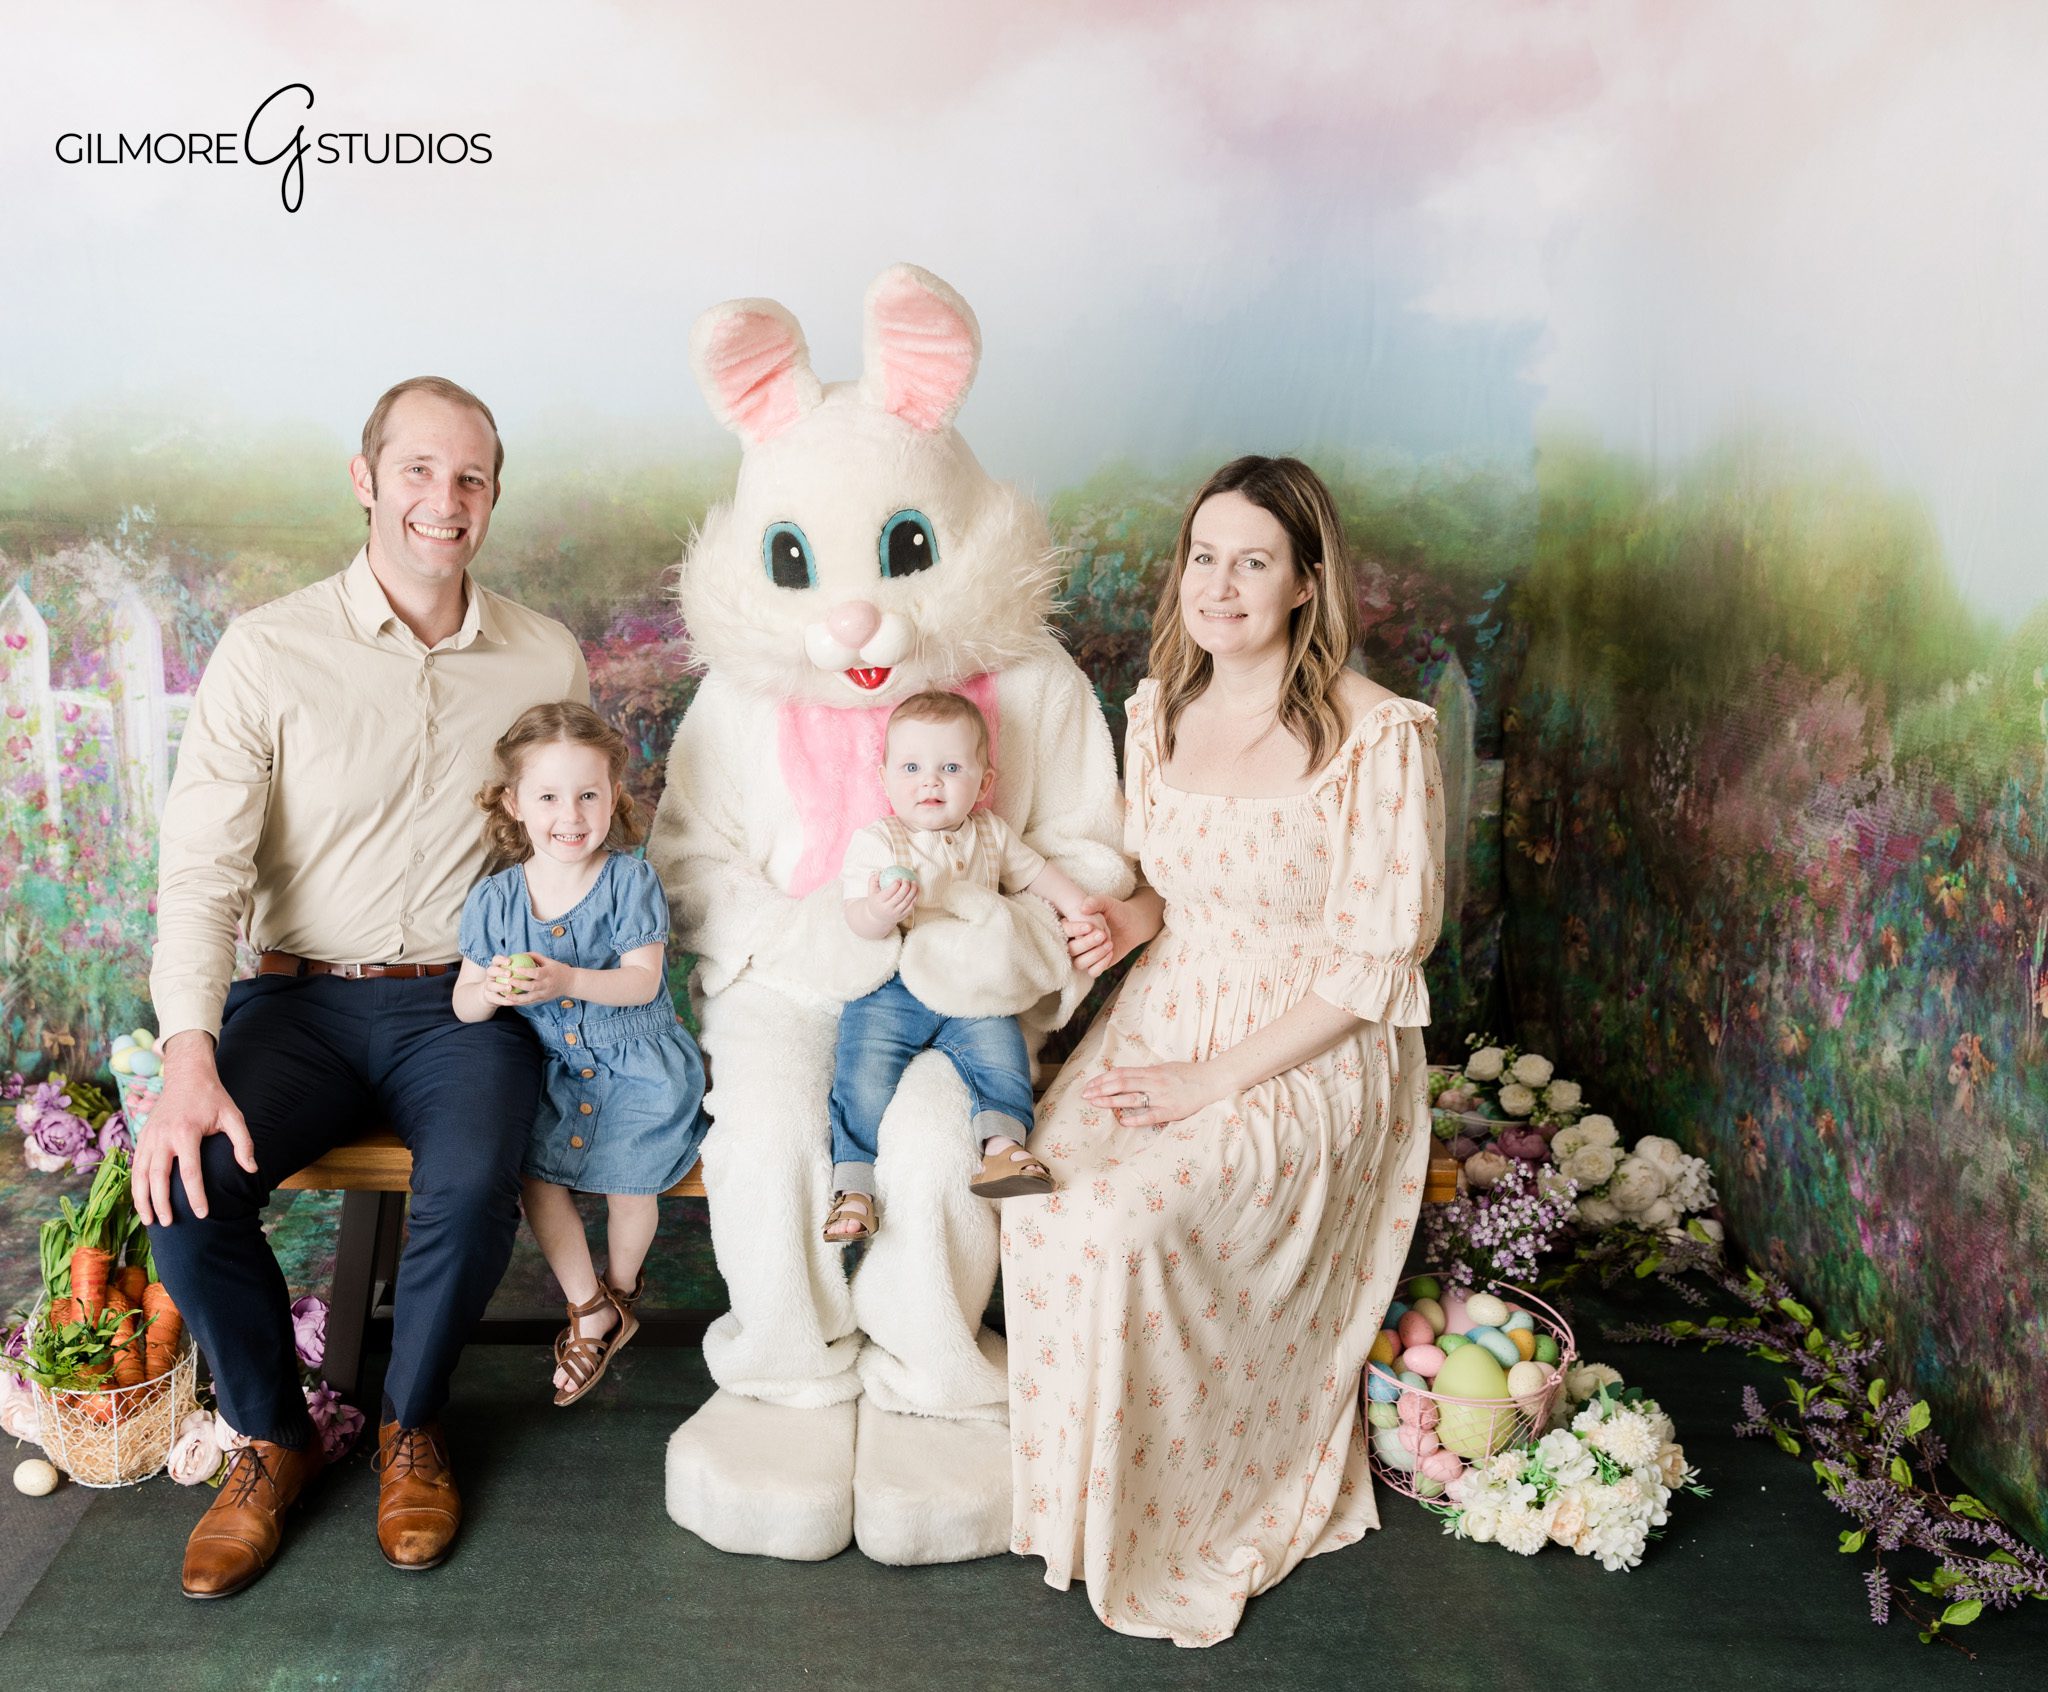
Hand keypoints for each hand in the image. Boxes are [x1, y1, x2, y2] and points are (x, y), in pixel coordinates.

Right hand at [131, 1032, 256, 1225]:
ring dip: (142, 1199)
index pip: (190, 1172)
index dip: (196, 1196)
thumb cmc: (213, 1098)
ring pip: (140, 1174)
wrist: (187, 1076)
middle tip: (170, 1224)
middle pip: (158, 1177)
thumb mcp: (234, 1116)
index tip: (202, 1214)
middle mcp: (163, 1136)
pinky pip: (135, 1166)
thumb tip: (251, 1169)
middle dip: (162, 1203)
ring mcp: (149, 1137)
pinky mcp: (142, 1137)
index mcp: (186, 1133)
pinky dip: (135, 1185)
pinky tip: (141, 1201)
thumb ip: (243, 1142)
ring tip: (149, 1221)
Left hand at [487, 952, 572, 1003]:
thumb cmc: (557, 969)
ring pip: (529, 998)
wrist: (570, 983)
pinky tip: (510, 1001)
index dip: (526, 971)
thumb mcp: (549, 961)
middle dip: (519, 984)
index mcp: (549, 973)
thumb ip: (535, 956)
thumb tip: (520, 953)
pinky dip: (519, 1002)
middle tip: (508, 981)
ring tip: (506, 995)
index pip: (537, 973)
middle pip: (532, 986)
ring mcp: (545, 994)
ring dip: (517, 998)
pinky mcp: (542, 1000)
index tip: (515, 968)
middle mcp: (547, 985)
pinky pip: (529, 1002)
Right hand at [862, 872, 917, 930]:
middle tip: (907, 879)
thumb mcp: (871, 891)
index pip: (889, 893)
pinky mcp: (903, 916)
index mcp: (880, 902)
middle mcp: (888, 909)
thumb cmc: (875, 901)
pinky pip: (911, 906)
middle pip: (899, 897)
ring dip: (913, 891)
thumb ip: (873, 880)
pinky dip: (915, 897)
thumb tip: (879, 871)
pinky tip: (917, 890)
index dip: (895, 885)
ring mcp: (896, 913)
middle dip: (905, 886)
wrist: (878, 918)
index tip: (899, 878)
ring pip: (907, 901)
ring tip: (914, 882)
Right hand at [1062, 908, 1111, 976]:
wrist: (1132, 924)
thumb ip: (1095, 902)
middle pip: (1070, 949)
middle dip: (1086, 943)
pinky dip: (1101, 965)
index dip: (1074, 929)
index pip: (1064, 930)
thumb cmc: (1115, 910)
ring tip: (1110, 944)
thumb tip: (1083, 908)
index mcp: (1072, 925)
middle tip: (1102, 934)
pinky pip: (1092, 972)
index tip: (1090, 926)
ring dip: (1094, 955)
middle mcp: (1075, 942)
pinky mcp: (1094, 965)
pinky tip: (1111, 952)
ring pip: (1079, 963)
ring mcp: (1084, 955)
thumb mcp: (1107, 903)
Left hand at [1079, 1061, 1227, 1127]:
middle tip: (1084, 1094)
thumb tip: (1127, 1078)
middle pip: (1121, 1083)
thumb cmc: (1189, 1074)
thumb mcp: (1166, 1068)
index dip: (1103, 1078)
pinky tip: (1122, 1121)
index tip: (1089, 1084)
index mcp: (1152, 1071)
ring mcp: (1163, 1097)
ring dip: (1110, 1101)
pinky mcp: (1172, 1111)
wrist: (1214, 1081)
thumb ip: (1148, 1074)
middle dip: (1100, 1088)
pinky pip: (1150, 1115)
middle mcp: (1154, 1082)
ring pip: (1131, 1098)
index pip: (1121, 1073)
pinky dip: (1135, 1118)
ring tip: (1094, 1103)